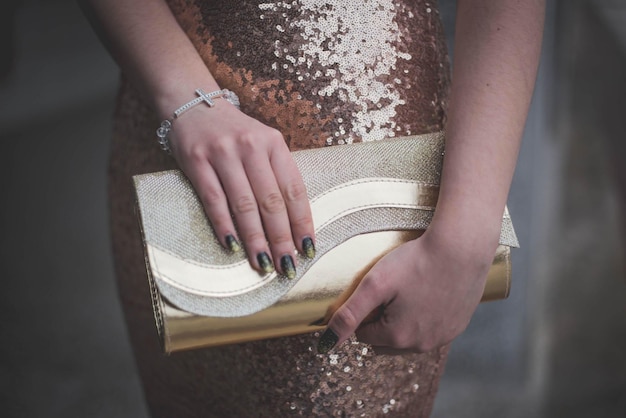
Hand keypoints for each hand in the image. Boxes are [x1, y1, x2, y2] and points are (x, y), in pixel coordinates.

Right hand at [168, 100, 314, 276]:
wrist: (194, 104)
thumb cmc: (235, 133)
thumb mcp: (263, 143)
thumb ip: (277, 174)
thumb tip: (292, 223)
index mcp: (274, 143)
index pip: (293, 189)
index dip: (302, 222)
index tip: (307, 248)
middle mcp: (251, 147)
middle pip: (271, 201)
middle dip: (281, 238)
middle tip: (286, 266)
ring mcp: (223, 154)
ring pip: (244, 204)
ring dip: (255, 238)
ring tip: (263, 263)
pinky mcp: (197, 162)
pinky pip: (213, 200)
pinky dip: (224, 225)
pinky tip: (232, 246)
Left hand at [317, 228, 496, 353]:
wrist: (461, 247)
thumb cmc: (415, 261)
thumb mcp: (374, 284)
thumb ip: (349, 315)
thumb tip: (326, 343)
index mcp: (397, 338)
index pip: (363, 334)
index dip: (365, 310)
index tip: (376, 289)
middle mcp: (422, 346)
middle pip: (385, 340)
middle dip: (381, 320)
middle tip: (392, 290)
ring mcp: (443, 337)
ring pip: (408, 337)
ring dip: (402, 320)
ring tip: (409, 289)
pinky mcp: (458, 326)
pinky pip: (431, 329)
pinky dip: (424, 316)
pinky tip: (428, 292)